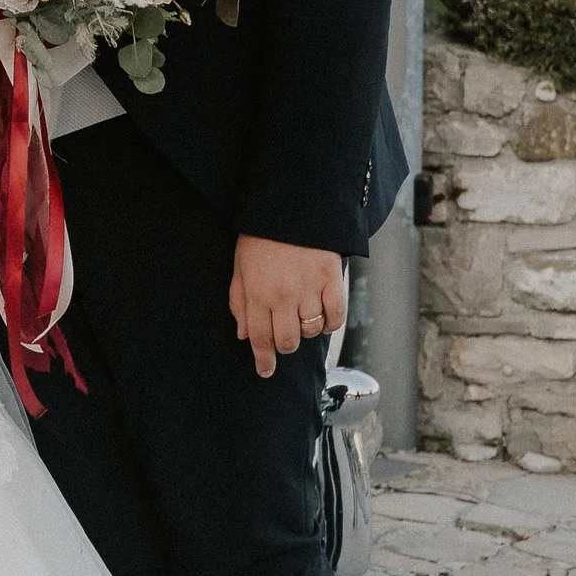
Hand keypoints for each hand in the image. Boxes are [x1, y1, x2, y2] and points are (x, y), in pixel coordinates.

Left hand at [229, 235, 345, 379]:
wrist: (291, 204)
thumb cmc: (261, 235)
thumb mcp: (240, 267)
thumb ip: (240, 302)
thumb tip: (244, 335)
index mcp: (257, 293)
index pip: (260, 339)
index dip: (263, 360)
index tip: (266, 371)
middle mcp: (283, 296)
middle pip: (287, 340)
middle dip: (284, 345)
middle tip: (285, 337)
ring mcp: (309, 288)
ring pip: (311, 330)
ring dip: (306, 330)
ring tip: (302, 315)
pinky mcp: (331, 279)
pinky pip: (335, 316)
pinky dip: (330, 323)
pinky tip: (324, 318)